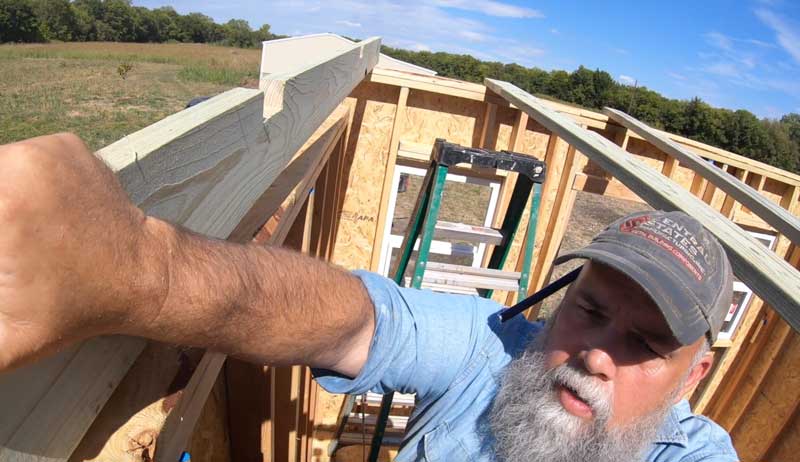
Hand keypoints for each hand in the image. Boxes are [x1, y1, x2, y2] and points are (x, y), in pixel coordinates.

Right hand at [0, 133, 166, 369]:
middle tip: (9, 249)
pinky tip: (31, 212)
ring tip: (17, 235)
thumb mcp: (7, 340)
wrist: (144, 274)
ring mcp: (45, 148)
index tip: (2, 259)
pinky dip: (12, 180)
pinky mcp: (64, 144)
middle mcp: (20, 163)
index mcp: (2, 203)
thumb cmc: (75, 309)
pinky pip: (16, 158)